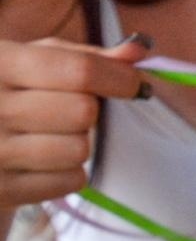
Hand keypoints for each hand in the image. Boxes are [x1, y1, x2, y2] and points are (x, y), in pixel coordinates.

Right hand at [0, 35, 148, 208]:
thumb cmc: (10, 93)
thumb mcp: (35, 61)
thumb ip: (87, 55)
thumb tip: (137, 50)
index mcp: (1, 64)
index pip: (80, 71)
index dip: (119, 78)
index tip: (135, 84)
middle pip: (84, 112)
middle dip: (89, 111)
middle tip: (68, 110)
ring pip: (79, 150)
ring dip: (77, 143)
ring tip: (49, 135)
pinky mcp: (2, 189)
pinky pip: (70, 181)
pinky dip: (67, 172)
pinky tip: (41, 161)